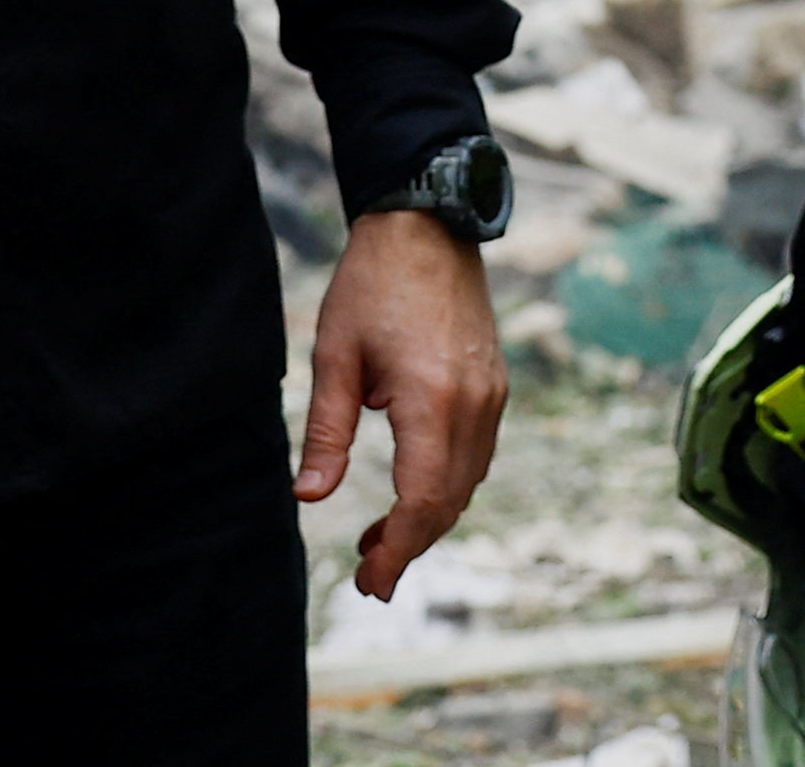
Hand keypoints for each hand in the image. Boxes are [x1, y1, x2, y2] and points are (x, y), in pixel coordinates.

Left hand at [299, 206, 507, 598]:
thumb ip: (326, 431)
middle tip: (368, 573)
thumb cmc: (373, 283)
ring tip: (380, 535)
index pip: (423, 501)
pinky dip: (447, 484)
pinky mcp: (494, 384)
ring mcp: (492, 394)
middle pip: (450, 501)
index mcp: (433, 399)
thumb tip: (309, 497)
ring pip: (468, 482)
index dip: (397, 549)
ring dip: (430, 517)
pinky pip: (477, 454)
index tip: (369, 581)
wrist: (427, 223)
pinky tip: (412, 487)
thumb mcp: (335, 355)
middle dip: (411, 544)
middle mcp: (474, 403)